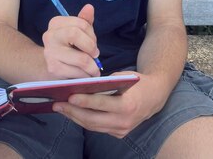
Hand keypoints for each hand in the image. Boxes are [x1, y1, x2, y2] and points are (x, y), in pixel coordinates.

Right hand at [42, 4, 100, 78]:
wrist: (49, 66)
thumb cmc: (68, 46)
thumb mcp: (77, 31)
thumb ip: (84, 20)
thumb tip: (89, 7)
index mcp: (56, 23)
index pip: (80, 23)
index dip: (91, 34)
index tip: (92, 42)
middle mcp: (50, 35)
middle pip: (76, 34)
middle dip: (91, 47)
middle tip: (95, 55)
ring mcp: (50, 52)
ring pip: (81, 58)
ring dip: (93, 66)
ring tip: (94, 68)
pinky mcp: (53, 69)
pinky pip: (78, 72)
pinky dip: (86, 75)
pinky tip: (85, 74)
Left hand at [52, 71, 168, 137]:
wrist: (154, 96)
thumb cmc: (136, 82)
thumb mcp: (123, 77)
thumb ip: (105, 84)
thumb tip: (83, 85)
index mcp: (128, 105)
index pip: (101, 104)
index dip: (85, 101)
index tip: (70, 96)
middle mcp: (124, 121)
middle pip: (93, 119)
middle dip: (73, 112)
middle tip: (58, 104)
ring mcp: (121, 130)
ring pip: (93, 126)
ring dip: (75, 117)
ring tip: (61, 108)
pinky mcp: (119, 134)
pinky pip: (98, 128)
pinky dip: (84, 120)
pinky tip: (73, 113)